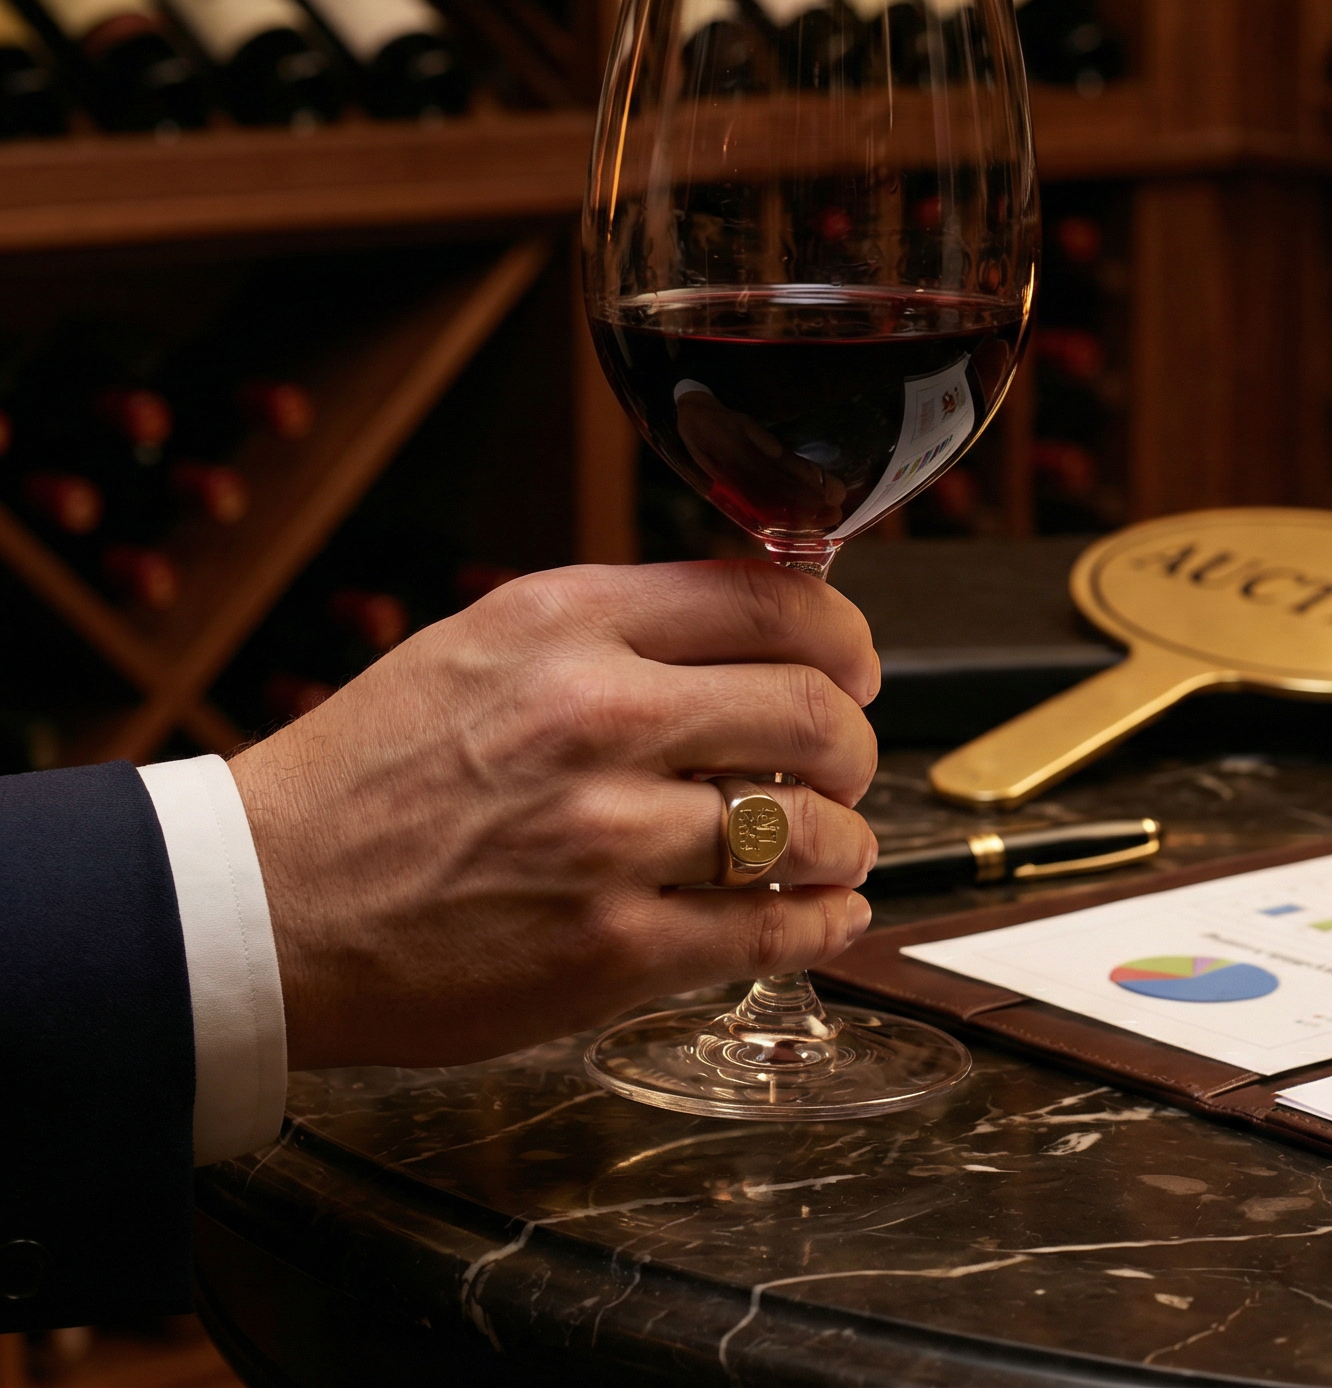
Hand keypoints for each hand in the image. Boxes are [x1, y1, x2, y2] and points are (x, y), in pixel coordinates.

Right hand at [228, 561, 882, 1069]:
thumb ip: (620, 631)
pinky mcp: (609, 951)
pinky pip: (773, 932)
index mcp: (565, 625)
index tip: (852, 667)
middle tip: (845, 764)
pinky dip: (823, 923)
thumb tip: (763, 630)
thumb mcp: (483, 646)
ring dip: (845, 840)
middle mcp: (596, 718)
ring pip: (810, 828)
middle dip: (854, 744)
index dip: (843, 639)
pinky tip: (825, 913)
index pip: (773, 602)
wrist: (255, 908)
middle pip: (813, 711)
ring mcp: (607, 840)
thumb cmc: (366, 777)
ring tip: (832, 847)